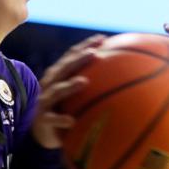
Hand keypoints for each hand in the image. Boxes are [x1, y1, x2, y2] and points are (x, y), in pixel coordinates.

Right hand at [31, 34, 105, 148]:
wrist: (42, 130)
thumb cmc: (64, 108)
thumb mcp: (76, 94)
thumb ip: (94, 85)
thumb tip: (126, 80)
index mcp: (59, 75)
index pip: (72, 56)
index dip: (85, 46)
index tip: (102, 38)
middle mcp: (50, 84)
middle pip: (65, 68)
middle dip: (78, 59)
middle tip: (94, 53)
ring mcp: (45, 101)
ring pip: (57, 91)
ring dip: (70, 86)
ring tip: (83, 82)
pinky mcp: (43, 119)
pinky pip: (52, 119)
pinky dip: (61, 119)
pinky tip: (71, 121)